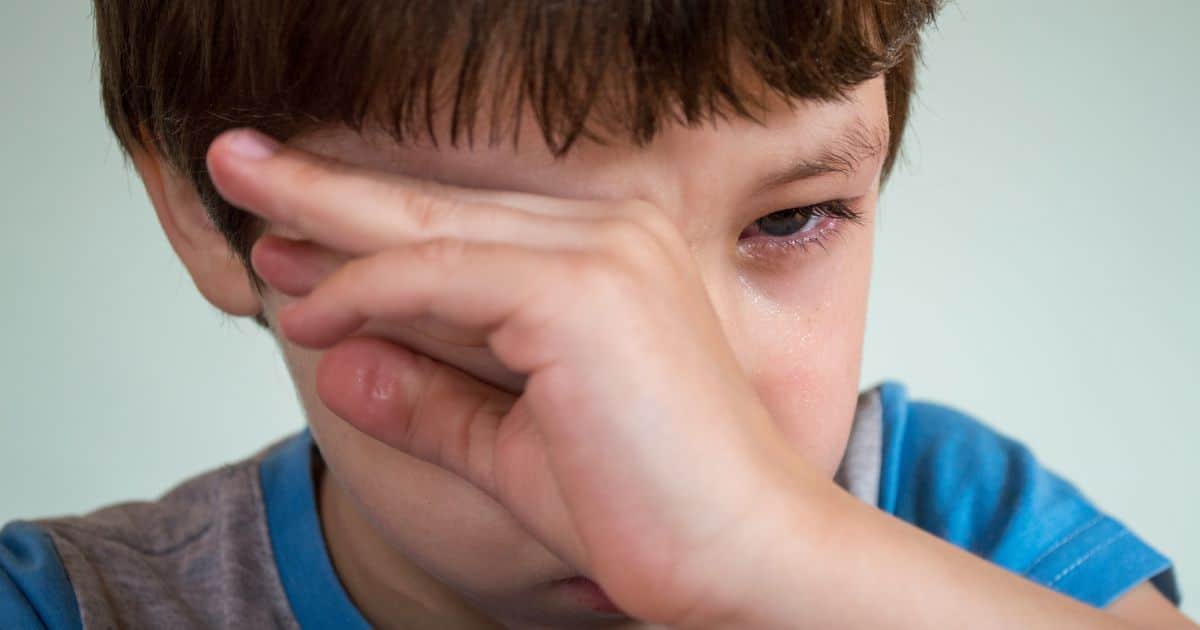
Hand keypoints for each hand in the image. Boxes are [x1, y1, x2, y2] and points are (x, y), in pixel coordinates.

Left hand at [206, 128, 820, 626]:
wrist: (744, 560)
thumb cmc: (652, 509)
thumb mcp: (513, 449)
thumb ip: (433, 400)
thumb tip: (345, 367)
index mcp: (610, 258)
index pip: (465, 228)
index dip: (368, 227)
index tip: (291, 232)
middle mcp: (611, 235)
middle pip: (438, 206)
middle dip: (327, 188)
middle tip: (238, 163)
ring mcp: (602, 255)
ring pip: (429, 226)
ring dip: (324, 215)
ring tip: (240, 188)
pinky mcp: (583, 292)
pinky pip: (437, 276)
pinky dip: (364, 288)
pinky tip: (307, 307)